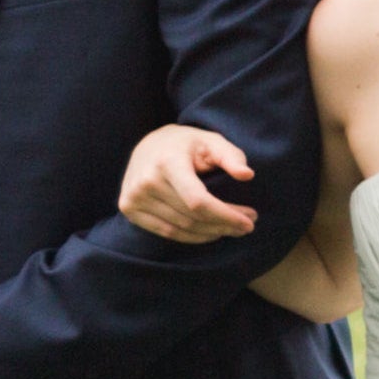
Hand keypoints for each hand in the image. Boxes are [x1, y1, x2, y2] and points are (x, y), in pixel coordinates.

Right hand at [120, 126, 262, 242]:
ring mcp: (133, 196)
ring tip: (234, 228)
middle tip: (249, 224)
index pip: (198, 201)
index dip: (225, 215)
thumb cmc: (188, 144)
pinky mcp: (128, 208)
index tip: (249, 221)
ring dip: (212, 232)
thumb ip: (231, 156)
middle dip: (225, 224)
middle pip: (192, 216)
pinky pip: (166, 232)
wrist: (150, 145)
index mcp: (167, 162)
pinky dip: (192, 237)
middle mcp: (145, 181)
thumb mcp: (212, 141)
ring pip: (182, 228)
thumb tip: (247, 175)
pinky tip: (211, 232)